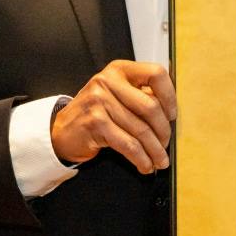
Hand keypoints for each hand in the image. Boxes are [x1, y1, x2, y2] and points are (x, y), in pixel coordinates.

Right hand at [50, 60, 176, 173]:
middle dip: (163, 131)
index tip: (172, 114)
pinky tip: (145, 165)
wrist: (63, 130)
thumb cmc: (96, 112)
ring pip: (141, 130)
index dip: (170, 96)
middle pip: (151, 107)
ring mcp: (100, 101)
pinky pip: (128, 145)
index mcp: (119, 70)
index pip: (155, 74)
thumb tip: (171, 113)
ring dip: (155, 150)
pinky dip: (141, 158)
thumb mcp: (117, 94)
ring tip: (160, 160)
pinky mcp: (96, 123)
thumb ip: (140, 96)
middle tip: (165, 144)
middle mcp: (108, 81)